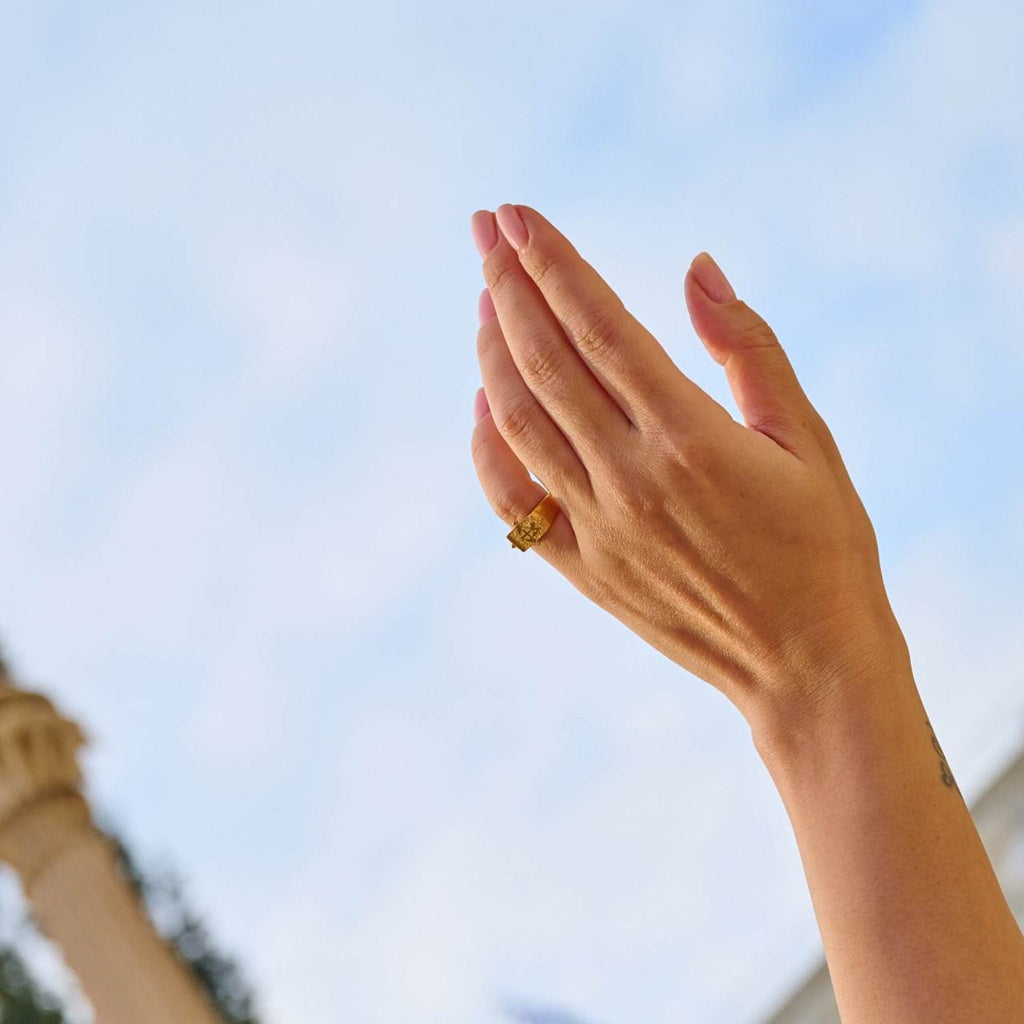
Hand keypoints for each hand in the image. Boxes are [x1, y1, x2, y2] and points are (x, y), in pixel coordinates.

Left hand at [469, 204, 907, 733]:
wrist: (807, 666)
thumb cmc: (824, 546)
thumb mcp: (807, 438)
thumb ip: (747, 348)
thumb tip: (697, 267)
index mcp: (693, 438)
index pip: (598, 327)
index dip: (552, 263)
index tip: (515, 216)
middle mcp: (632, 479)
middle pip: (545, 362)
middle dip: (507, 285)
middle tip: (484, 231)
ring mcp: (599, 529)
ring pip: (519, 422)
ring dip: (492, 354)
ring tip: (483, 300)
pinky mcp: (585, 569)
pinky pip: (512, 502)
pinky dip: (487, 448)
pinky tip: (482, 405)